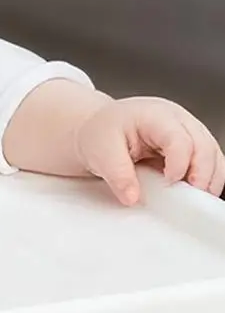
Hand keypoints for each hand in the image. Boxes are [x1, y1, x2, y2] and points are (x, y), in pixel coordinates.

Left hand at [73, 96, 224, 205]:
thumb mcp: (100, 150)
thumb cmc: (102, 132)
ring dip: (208, 179)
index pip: (179, 139)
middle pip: (205, 147)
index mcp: (155, 115)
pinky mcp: (193, 148)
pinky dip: (207, 180)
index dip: (179, 164)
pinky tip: (192, 193)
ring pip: (214, 156)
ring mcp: (189, 133)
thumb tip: (132, 197)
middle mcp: (179, 121)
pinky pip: (211, 165)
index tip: (168, 182)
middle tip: (188, 196)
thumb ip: (117, 174)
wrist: (101, 129)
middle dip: (201, 174)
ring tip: (191, 197)